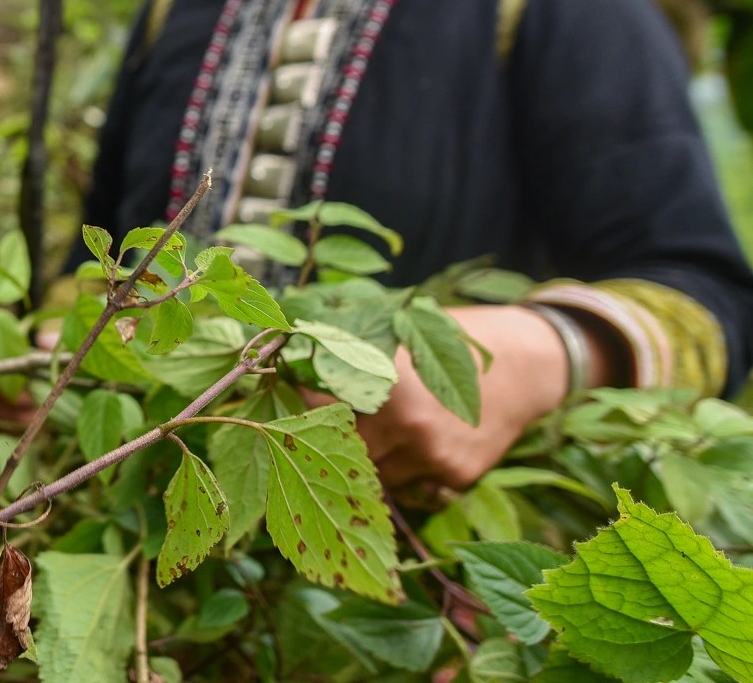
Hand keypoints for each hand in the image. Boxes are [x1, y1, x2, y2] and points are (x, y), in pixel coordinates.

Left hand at [309, 305, 570, 492]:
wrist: (530, 364)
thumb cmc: (454, 340)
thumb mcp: (403, 328)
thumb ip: (352, 344)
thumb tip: (292, 340)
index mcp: (386, 376)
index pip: (319, 396)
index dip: (301, 392)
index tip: (289, 385)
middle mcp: (406, 419)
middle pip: (340, 445)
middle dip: (327, 435)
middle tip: (321, 423)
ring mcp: (432, 453)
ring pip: (372, 474)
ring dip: (366, 460)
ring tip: (375, 436)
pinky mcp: (456, 477)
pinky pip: (410, 489)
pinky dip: (404, 476)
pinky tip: (411, 451)